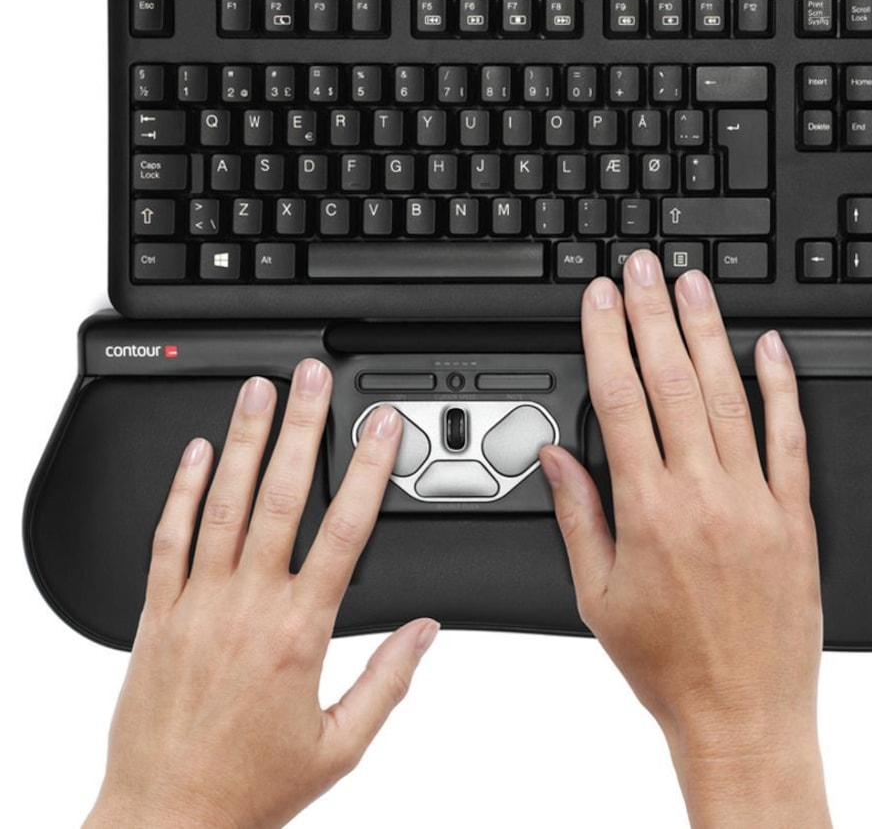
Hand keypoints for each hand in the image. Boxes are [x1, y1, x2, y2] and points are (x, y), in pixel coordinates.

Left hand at [86, 360, 438, 828]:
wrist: (165, 818)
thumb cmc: (247, 787)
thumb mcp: (341, 745)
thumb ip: (389, 681)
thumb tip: (425, 632)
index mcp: (298, 632)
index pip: (344, 530)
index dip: (367, 469)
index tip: (380, 427)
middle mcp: (246, 607)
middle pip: (280, 496)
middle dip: (301, 427)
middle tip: (311, 378)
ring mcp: (196, 605)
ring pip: (221, 504)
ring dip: (242, 441)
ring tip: (257, 391)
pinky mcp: (155, 616)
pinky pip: (167, 540)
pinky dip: (181, 491)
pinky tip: (195, 452)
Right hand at [540, 251, 830, 828]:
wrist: (743, 713)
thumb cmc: (670, 665)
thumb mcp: (598, 598)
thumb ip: (579, 517)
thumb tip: (557, 458)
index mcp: (649, 510)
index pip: (620, 400)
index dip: (607, 338)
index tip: (600, 300)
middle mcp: (703, 494)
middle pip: (672, 382)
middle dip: (652, 314)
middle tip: (643, 267)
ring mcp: (755, 501)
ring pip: (729, 395)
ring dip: (709, 333)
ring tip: (694, 287)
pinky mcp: (796, 516)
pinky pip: (790, 438)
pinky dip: (781, 387)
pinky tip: (770, 347)